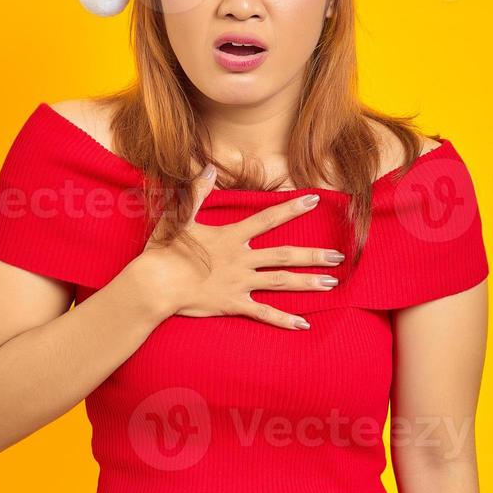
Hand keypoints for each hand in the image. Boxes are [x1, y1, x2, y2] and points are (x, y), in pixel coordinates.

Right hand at [131, 164, 345, 329]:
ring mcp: (240, 283)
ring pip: (282, 282)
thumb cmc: (164, 251)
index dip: (292, 208)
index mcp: (232, 237)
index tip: (315, 200)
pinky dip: (284, 320)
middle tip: (339, 255)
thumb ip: (197, 192)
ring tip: (333, 283)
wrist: (153, 284)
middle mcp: (242, 259)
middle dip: (314, 255)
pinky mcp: (233, 304)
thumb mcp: (179, 217)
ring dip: (308, 282)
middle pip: (285, 255)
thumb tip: (206, 167)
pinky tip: (305, 324)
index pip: (268, 219)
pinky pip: (264, 313)